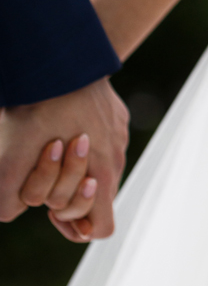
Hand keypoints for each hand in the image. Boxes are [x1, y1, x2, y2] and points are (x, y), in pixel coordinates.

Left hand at [0, 78, 128, 240]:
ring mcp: (119, 135)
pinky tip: (60, 119)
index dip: (73, 227)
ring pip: (98, 168)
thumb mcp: (15, 154)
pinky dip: (82, 140)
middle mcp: (116, 160)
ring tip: (50, 141)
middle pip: (95, 197)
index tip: (50, 208)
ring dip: (73, 165)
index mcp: (100, 175)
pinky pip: (104, 140)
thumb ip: (10, 193)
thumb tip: (9, 214)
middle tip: (44, 167)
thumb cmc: (41, 106)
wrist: (63, 57)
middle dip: (65, 190)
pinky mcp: (116, 116)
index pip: (100, 228)